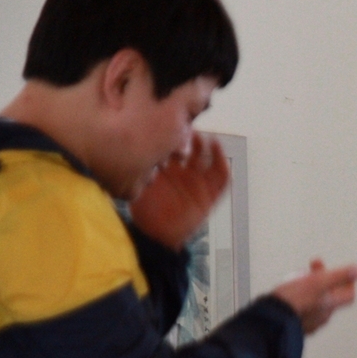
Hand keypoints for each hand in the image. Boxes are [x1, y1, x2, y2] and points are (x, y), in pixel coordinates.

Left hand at [129, 132, 229, 250]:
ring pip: (208, 155)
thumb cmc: (145, 210)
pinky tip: (216, 147)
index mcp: (166, 165)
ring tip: (198, 138)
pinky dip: (222, 161)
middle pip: (192, 144)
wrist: (157, 236)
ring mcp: (198, 181)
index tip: (167, 121)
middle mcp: (184, 170)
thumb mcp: (136, 181)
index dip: (172, 130)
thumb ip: (138, 164)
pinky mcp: (211, 194)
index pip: (173, 141)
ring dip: (205, 144)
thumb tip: (134, 141)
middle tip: (182, 128)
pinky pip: (222, 176)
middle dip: (188, 134)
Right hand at [271, 260, 356, 334]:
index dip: (347, 282)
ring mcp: (309, 322)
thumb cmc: (293, 301)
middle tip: (313, 267)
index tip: (338, 272)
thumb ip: (339, 276)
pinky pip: (302, 311)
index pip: (349, 295)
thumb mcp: (317, 282)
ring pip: (316, 303)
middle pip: (331, 297)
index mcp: (330, 305)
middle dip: (324, 279)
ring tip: (299, 278)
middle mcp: (323, 316)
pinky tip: (289, 294)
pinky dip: (300, 300)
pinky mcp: (294, 325)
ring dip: (311, 289)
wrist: (271, 321)